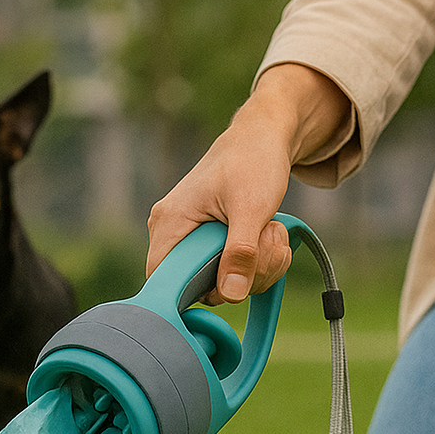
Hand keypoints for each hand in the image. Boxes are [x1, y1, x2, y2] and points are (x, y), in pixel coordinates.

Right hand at [146, 64, 349, 302]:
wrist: (264, 138)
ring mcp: (194, 240)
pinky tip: (270, 233)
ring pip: (225, 282)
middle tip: (266, 240)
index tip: (234, 280)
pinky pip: (235, 271)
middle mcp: (174, 234)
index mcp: (170, 222)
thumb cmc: (252, 161)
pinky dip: (261, 261)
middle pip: (201, 287)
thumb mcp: (251, 207)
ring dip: (261, 266)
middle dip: (245, 273)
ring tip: (271, 229)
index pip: (163, 280)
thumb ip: (241, 253)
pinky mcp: (213, 244)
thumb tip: (231, 295)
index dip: (195, 292)